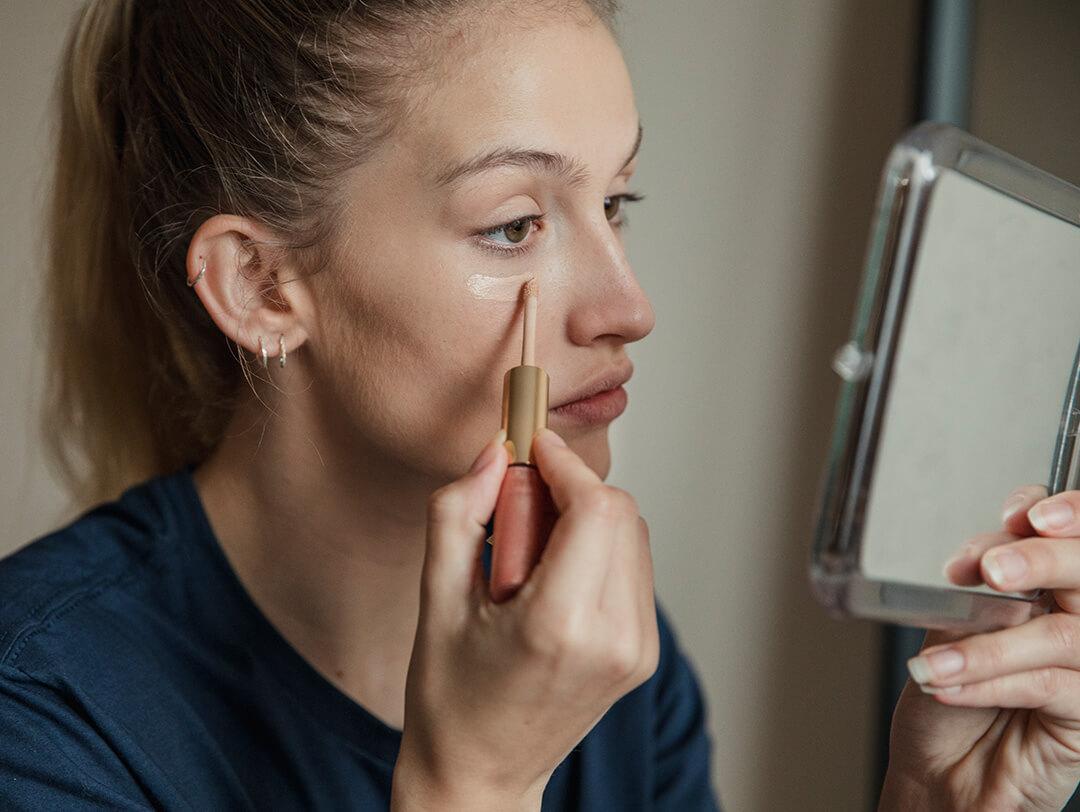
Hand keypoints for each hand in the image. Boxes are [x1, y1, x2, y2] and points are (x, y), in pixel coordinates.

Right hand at [390, 428, 658, 810]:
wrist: (480, 775)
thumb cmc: (450, 697)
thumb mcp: (435, 599)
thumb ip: (459, 512)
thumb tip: (493, 454)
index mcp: (559, 625)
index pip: (596, 508)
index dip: (565, 464)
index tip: (532, 446)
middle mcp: (613, 637)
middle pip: (620, 513)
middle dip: (570, 490)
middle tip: (517, 513)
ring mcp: (636, 649)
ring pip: (632, 534)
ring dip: (584, 519)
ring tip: (529, 558)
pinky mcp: (642, 653)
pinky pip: (633, 567)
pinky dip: (597, 549)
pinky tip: (551, 578)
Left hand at [881, 485, 1079, 809]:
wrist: (938, 770)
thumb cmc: (946, 694)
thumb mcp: (951, 625)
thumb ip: (978, 588)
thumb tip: (990, 554)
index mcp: (1049, 586)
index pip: (1073, 534)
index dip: (1064, 512)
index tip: (1021, 515)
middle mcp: (1077, 619)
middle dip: (1040, 559)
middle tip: (994, 570)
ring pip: (1061, 633)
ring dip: (990, 644)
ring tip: (937, 659)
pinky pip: (1047, 685)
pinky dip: (989, 681)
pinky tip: (948, 684)